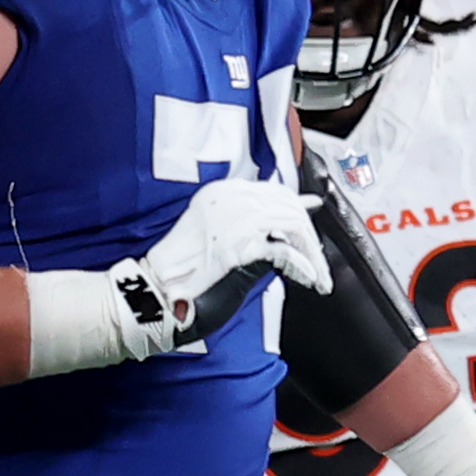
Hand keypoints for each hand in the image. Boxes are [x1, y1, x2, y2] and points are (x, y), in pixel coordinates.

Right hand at [121, 169, 328, 351]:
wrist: (157, 283)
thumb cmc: (186, 263)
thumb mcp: (219, 229)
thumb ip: (254, 218)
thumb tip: (296, 210)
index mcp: (223, 191)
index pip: (277, 192)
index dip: (301, 211)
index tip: (314, 230)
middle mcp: (231, 198)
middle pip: (291, 208)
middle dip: (311, 238)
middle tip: (318, 262)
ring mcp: (236, 218)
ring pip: (295, 227)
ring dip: (313, 255)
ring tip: (318, 276)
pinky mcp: (240, 244)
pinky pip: (286, 251)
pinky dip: (303, 267)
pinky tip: (307, 279)